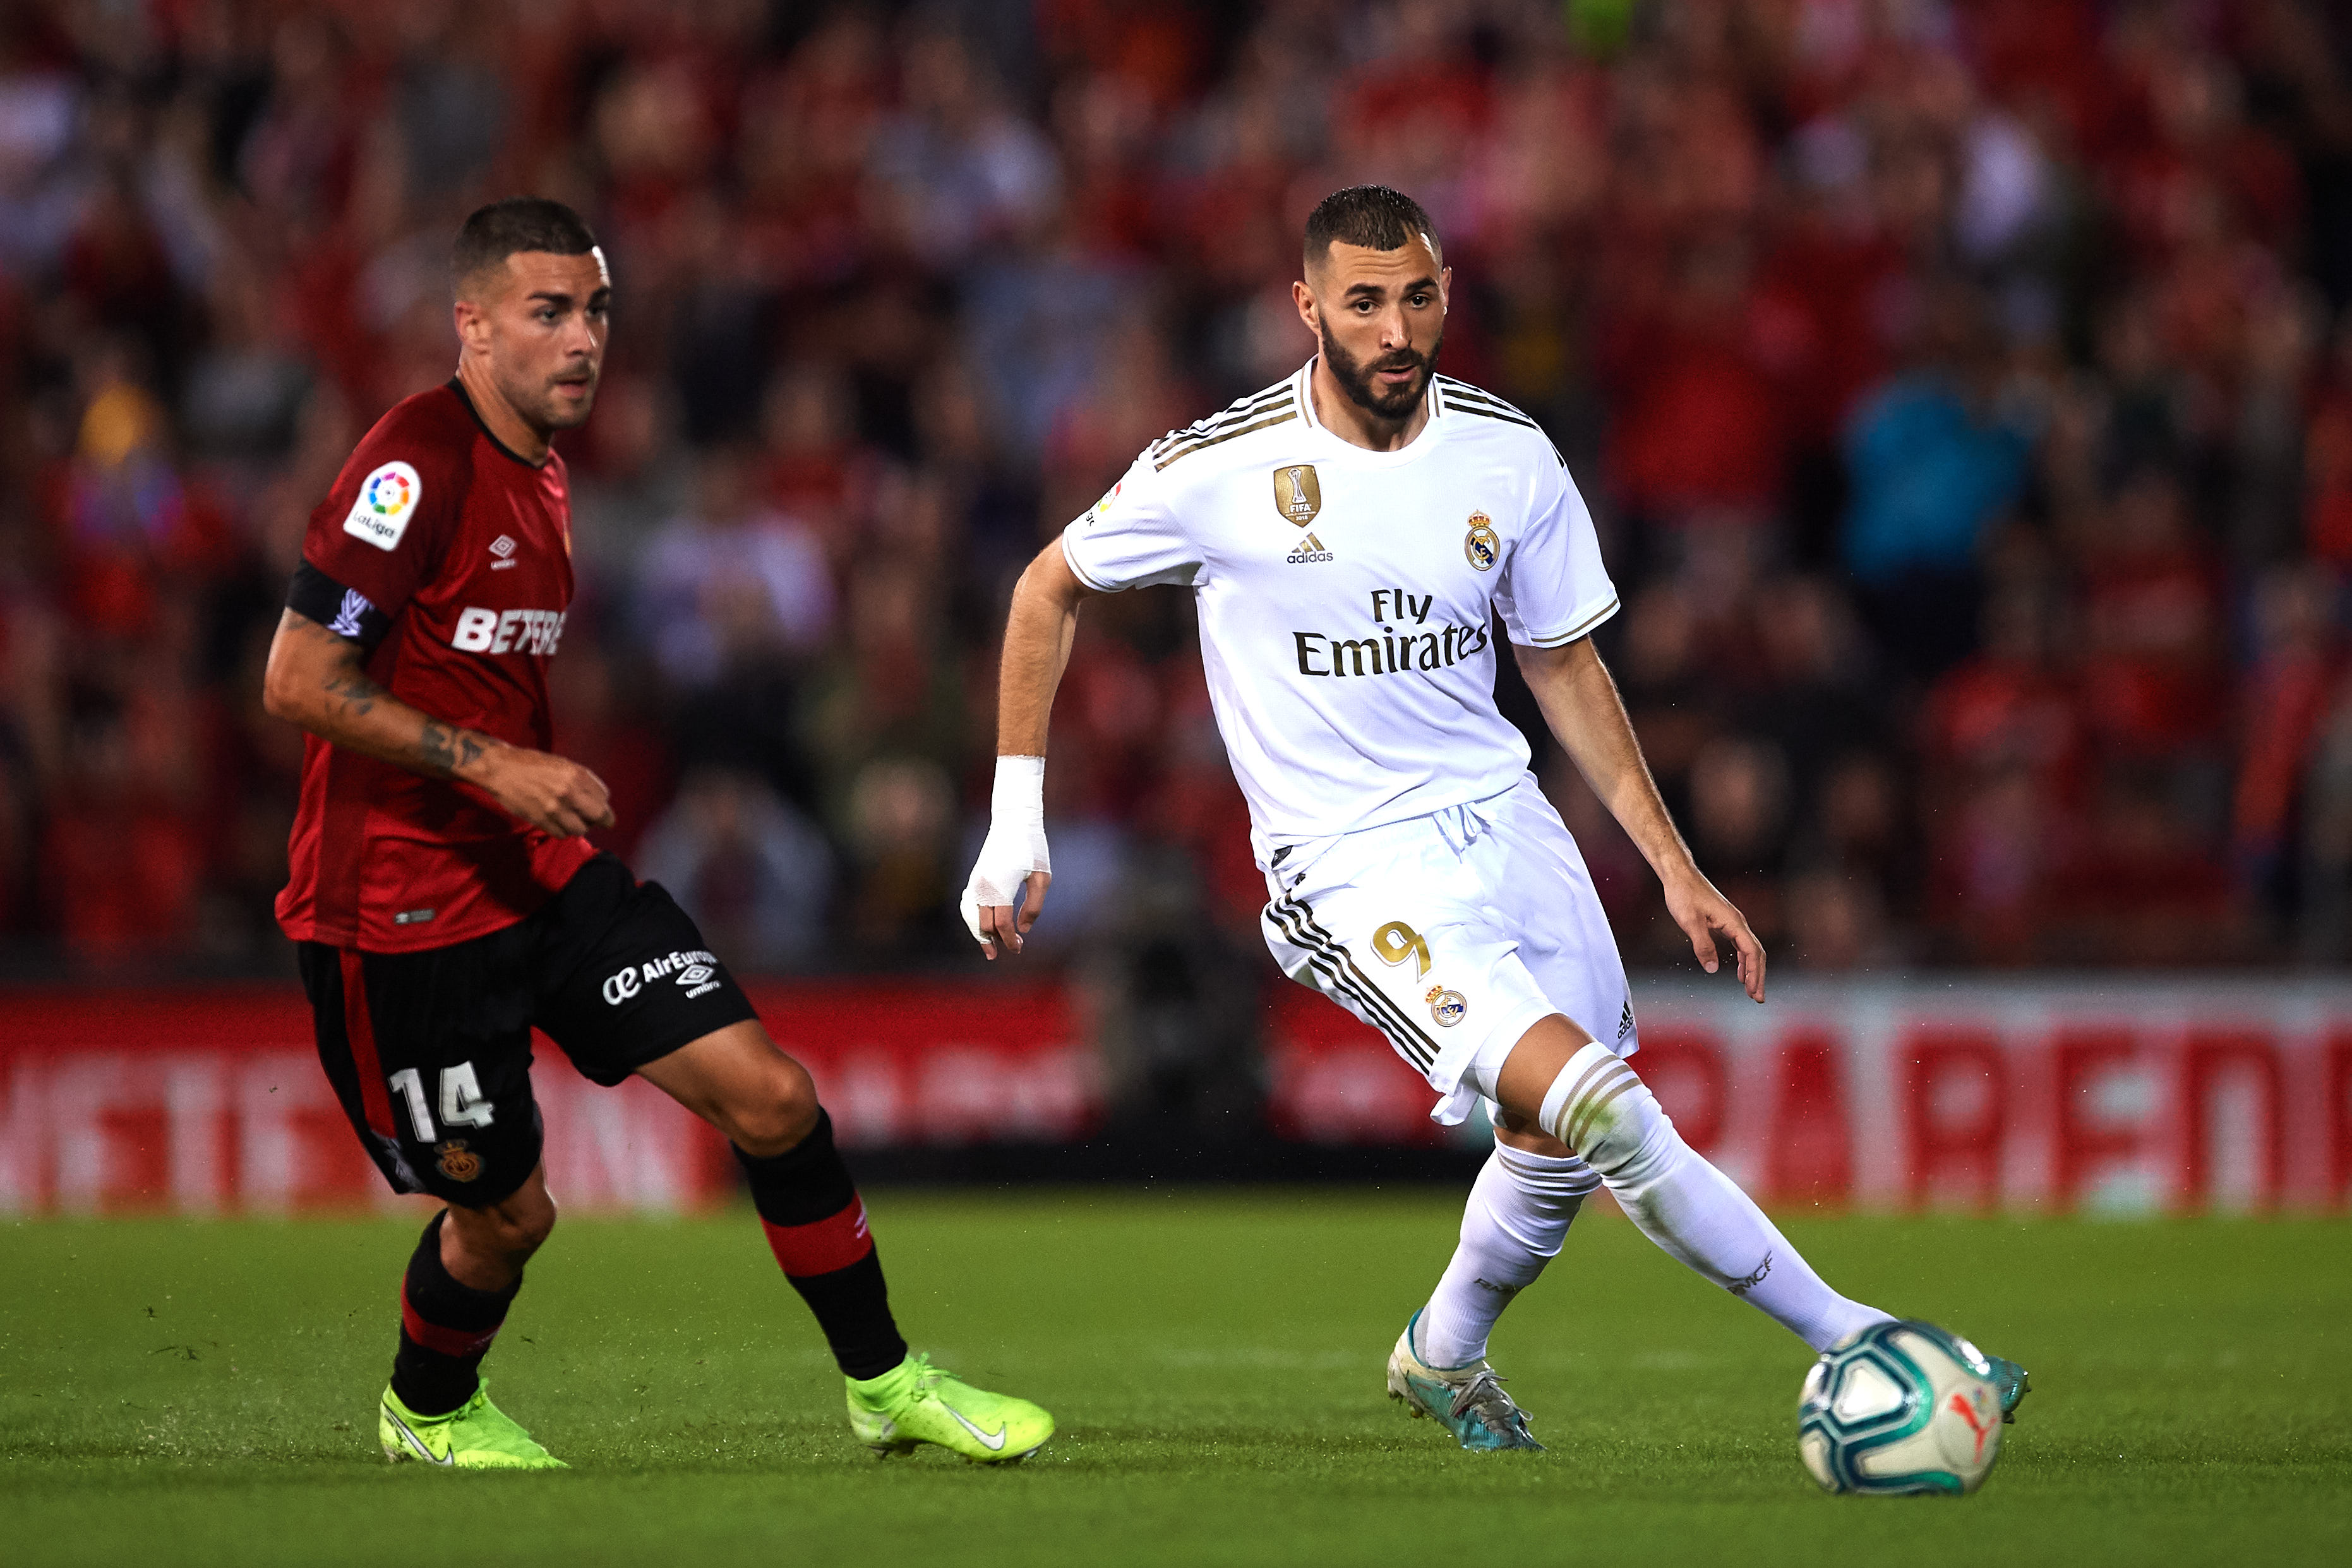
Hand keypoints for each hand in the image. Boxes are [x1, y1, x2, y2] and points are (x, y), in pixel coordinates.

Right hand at [470, 743, 613, 836]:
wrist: (501, 769)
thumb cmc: (532, 764)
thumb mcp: (563, 764)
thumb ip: (582, 781)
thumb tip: (598, 798)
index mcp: (577, 775)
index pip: (604, 798)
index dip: (601, 803)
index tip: (596, 805)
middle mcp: (570, 793)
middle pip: (598, 816)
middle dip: (599, 819)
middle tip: (592, 819)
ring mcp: (555, 809)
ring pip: (580, 829)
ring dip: (578, 826)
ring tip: (570, 819)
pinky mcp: (541, 820)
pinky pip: (562, 834)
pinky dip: (562, 831)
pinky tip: (556, 822)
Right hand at [961, 756, 1049, 958]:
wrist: (1012, 820)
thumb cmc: (1032, 846)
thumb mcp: (1042, 877)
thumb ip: (1033, 905)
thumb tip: (1023, 929)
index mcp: (1001, 885)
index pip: (1001, 922)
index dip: (1010, 939)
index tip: (1019, 949)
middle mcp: (983, 885)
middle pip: (983, 924)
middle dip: (995, 940)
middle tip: (1011, 951)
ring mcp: (975, 881)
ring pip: (971, 916)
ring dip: (980, 933)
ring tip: (990, 948)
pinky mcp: (974, 878)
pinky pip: (968, 906)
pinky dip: (974, 920)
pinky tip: (982, 928)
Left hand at [1663, 866, 1765, 1001]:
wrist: (1679, 875)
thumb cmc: (1683, 895)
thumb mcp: (1690, 922)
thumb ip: (1702, 946)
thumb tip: (1713, 969)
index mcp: (1734, 922)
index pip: (1752, 952)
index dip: (1754, 974)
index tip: (1753, 993)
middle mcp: (1738, 922)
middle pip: (1756, 953)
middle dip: (1758, 976)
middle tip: (1758, 998)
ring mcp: (1732, 922)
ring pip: (1749, 949)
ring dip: (1751, 970)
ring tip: (1750, 990)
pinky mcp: (1725, 921)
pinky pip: (1740, 944)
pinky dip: (1742, 960)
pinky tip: (1739, 972)